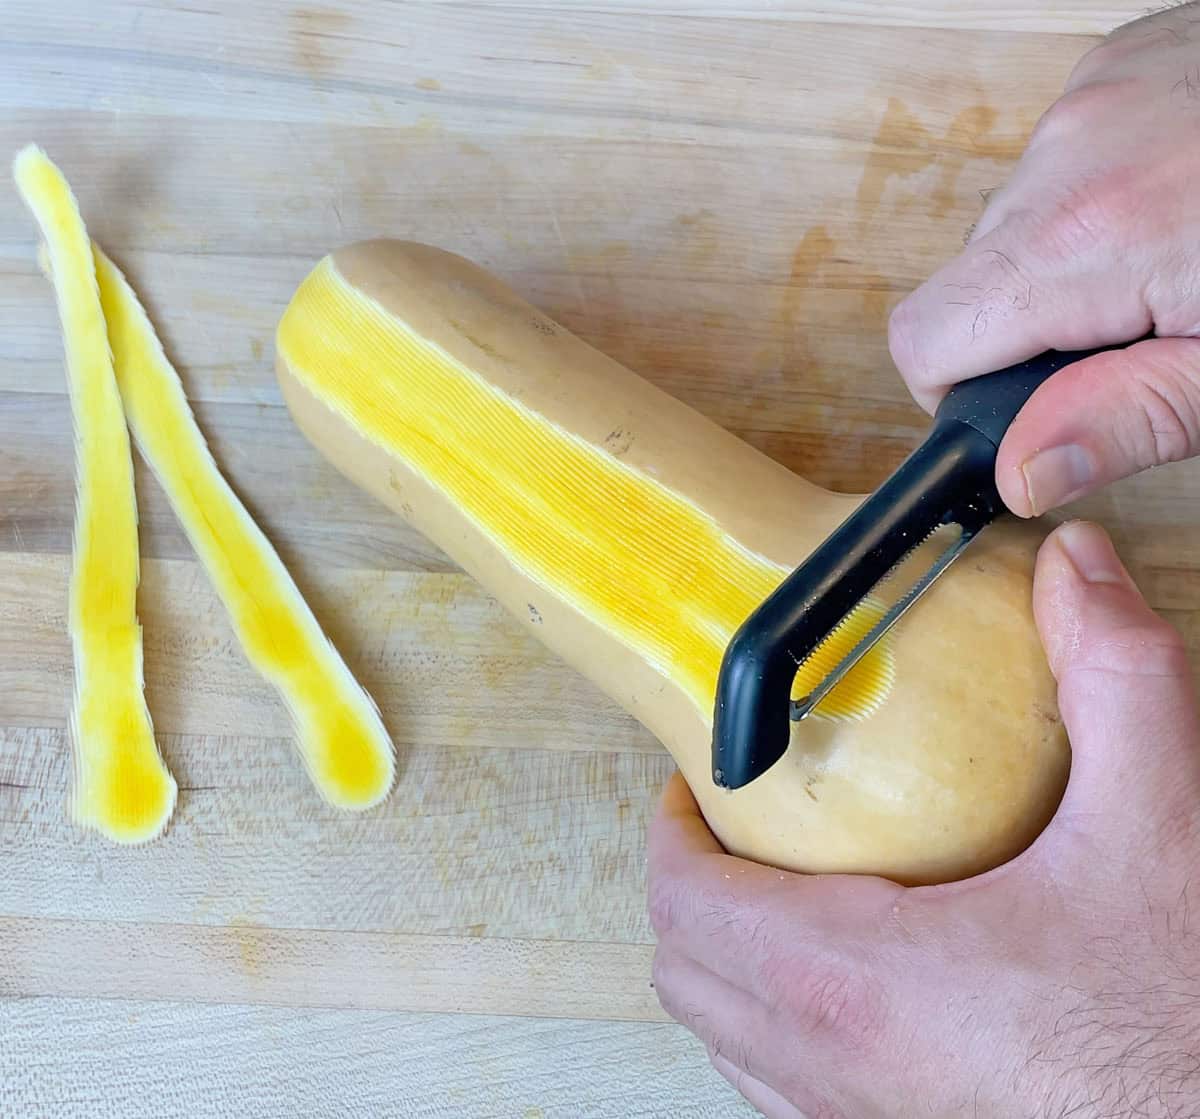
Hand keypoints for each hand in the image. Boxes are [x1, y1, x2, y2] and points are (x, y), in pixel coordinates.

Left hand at [648, 520, 1199, 1116]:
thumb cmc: (1191, 1025)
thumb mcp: (1161, 826)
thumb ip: (1113, 681)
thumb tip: (1073, 567)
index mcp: (864, 984)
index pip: (688, 901)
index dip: (673, 830)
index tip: (697, 782)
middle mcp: (842, 1074)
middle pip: (687, 972)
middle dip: (691, 885)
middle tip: (733, 825)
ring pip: (727, 1041)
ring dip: (726, 958)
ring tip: (777, 892)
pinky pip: (783, 1092)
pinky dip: (776, 1026)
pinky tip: (847, 980)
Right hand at [888, 4, 1199, 516]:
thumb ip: (1127, 420)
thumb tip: (1018, 471)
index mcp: (1087, 239)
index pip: (924, 338)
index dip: (957, 394)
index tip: (1029, 407)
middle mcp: (1071, 149)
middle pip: (971, 280)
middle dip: (1034, 326)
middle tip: (1145, 336)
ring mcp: (1095, 92)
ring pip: (1017, 218)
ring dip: (1071, 259)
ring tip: (1178, 258)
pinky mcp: (1122, 60)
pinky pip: (1065, 157)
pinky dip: (1102, 194)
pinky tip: (1183, 198)